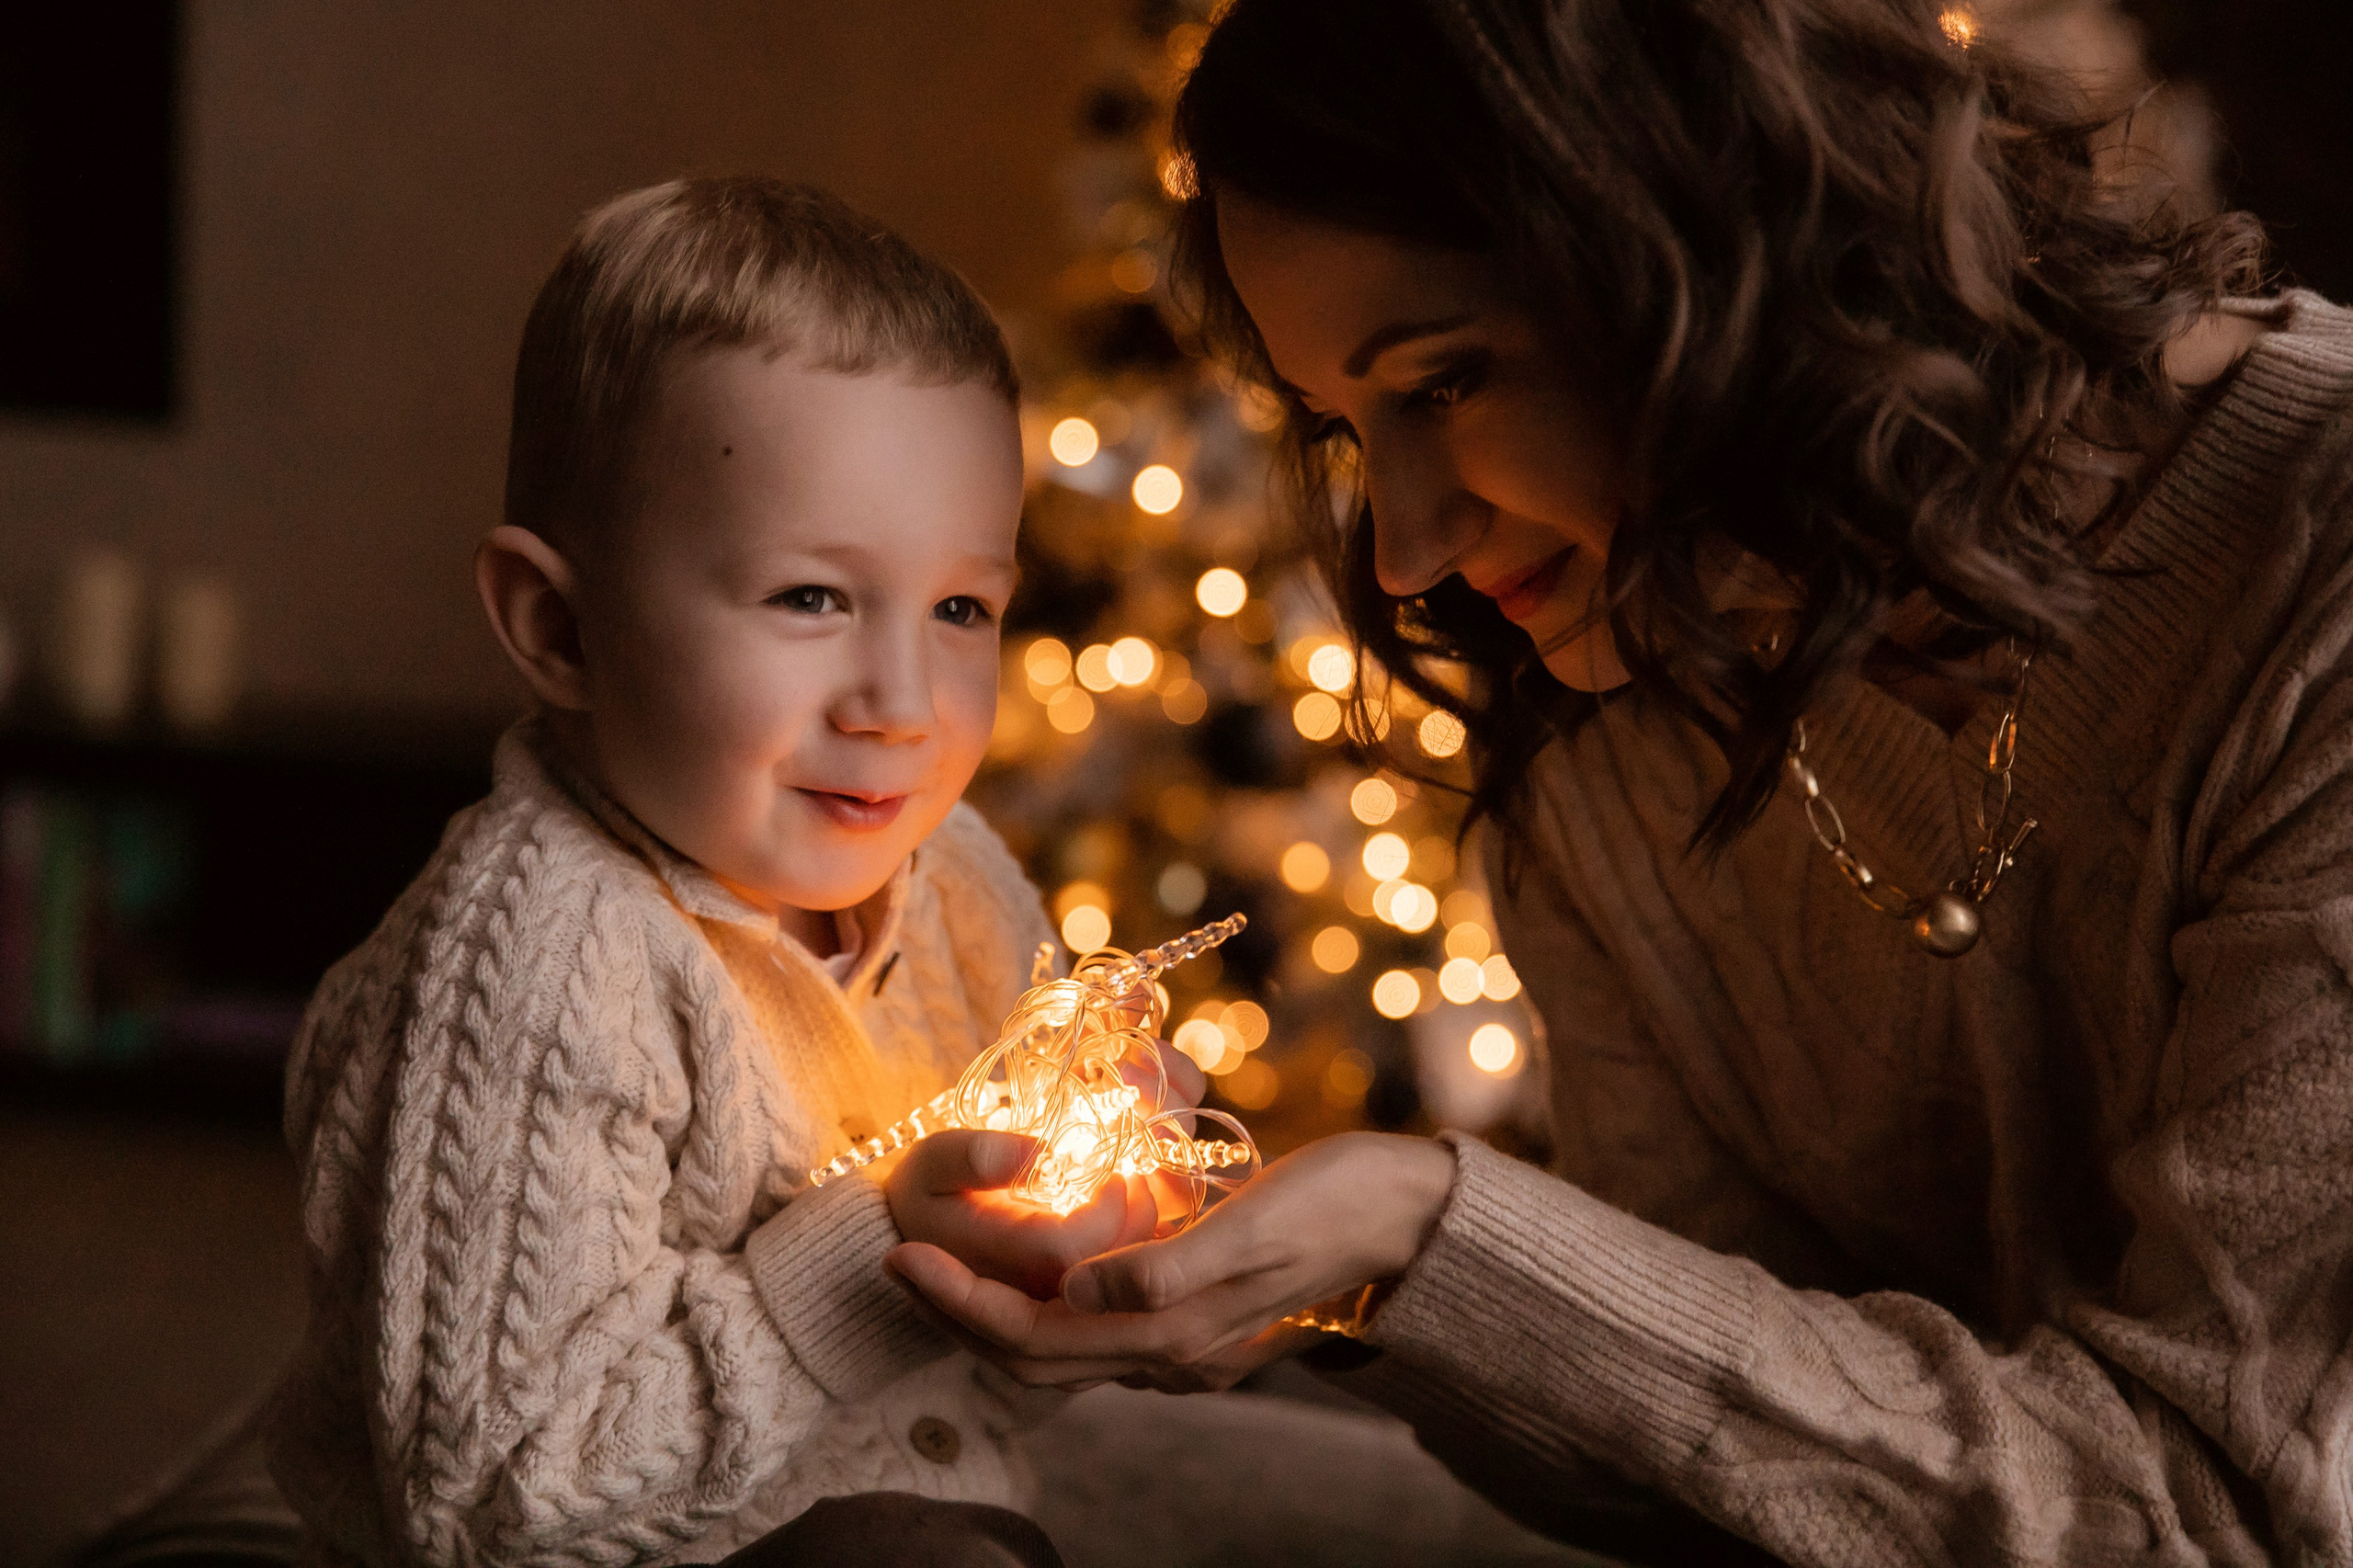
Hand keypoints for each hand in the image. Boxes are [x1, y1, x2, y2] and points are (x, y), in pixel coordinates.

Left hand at [887, 1131, 1455, 1389]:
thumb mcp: (1251, 1226)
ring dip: (998, 1309)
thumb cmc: (1339, 1205)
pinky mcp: (1205, 1317)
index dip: (958, 1302)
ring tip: (950, 1261)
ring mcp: (1191, 1342)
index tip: (901, 1255)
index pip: (1034, 1337)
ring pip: (1065, 1346)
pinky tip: (1040, 1263)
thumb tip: (1073, 1290)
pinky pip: (1103, 1328)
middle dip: (959, 1314)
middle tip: (900, 1260)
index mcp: (1176, 1335)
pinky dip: (1052, 1302)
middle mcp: (1174, 1354)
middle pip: (1035, 1356)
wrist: (1416, 1220)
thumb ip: (1162, 1269)